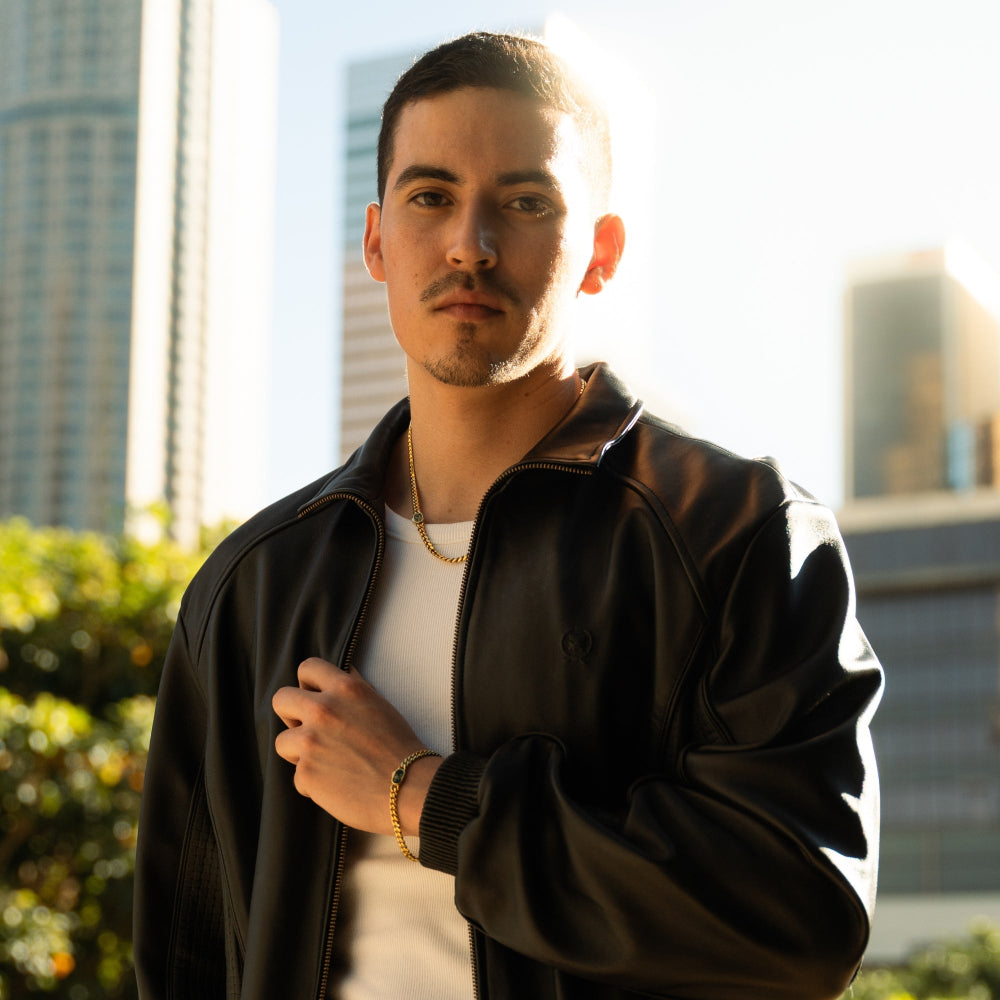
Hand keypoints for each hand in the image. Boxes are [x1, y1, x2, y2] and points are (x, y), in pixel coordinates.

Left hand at [272, 657, 441, 834]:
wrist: (410, 788)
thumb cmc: (399, 747)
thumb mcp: (378, 704)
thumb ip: (354, 688)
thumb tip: (341, 674)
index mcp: (345, 689)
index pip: (308, 668)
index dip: (307, 684)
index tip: (314, 698)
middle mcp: (324, 710)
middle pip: (281, 699)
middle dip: (290, 715)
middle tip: (308, 731)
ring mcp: (311, 742)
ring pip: (283, 741)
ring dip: (299, 753)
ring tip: (326, 763)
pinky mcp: (306, 773)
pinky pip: (297, 776)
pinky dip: (313, 783)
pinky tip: (337, 786)